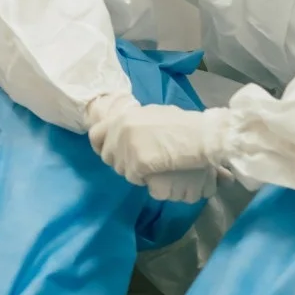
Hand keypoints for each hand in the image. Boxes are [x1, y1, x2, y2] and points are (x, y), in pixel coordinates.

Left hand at [86, 93, 228, 188]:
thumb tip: (123, 131)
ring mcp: (127, 147)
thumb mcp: (153, 115)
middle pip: (107, 156)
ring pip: (120, 170)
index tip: (107, 152)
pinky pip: (133, 178)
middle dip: (120, 162)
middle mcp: (120, 130)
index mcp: (124, 116)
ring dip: (134, 172)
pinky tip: (156, 173)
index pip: (95, 134)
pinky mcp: (137, 163)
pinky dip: (143, 179)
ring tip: (152, 166)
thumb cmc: (184, 125)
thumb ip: (135, 124)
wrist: (200, 136)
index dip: (100, 146)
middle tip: (138, 163)